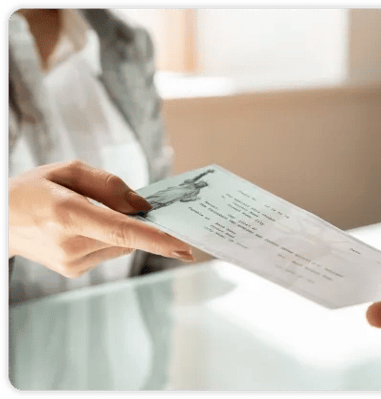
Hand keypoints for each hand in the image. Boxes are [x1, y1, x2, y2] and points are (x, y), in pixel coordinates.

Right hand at [9, 160, 193, 277]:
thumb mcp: (66, 170)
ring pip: (121, 244)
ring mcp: (72, 262)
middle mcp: (70, 244)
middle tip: (147, 208)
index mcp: (67, 214)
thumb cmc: (33, 189)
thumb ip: (108, 184)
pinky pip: (109, 250)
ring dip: (122, 229)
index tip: (184, 246)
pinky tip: (87, 226)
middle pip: (128, 236)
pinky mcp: (74, 270)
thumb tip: (142, 205)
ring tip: (93, 212)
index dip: (156, 239)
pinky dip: (110, 237)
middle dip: (144, 224)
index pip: (122, 230)